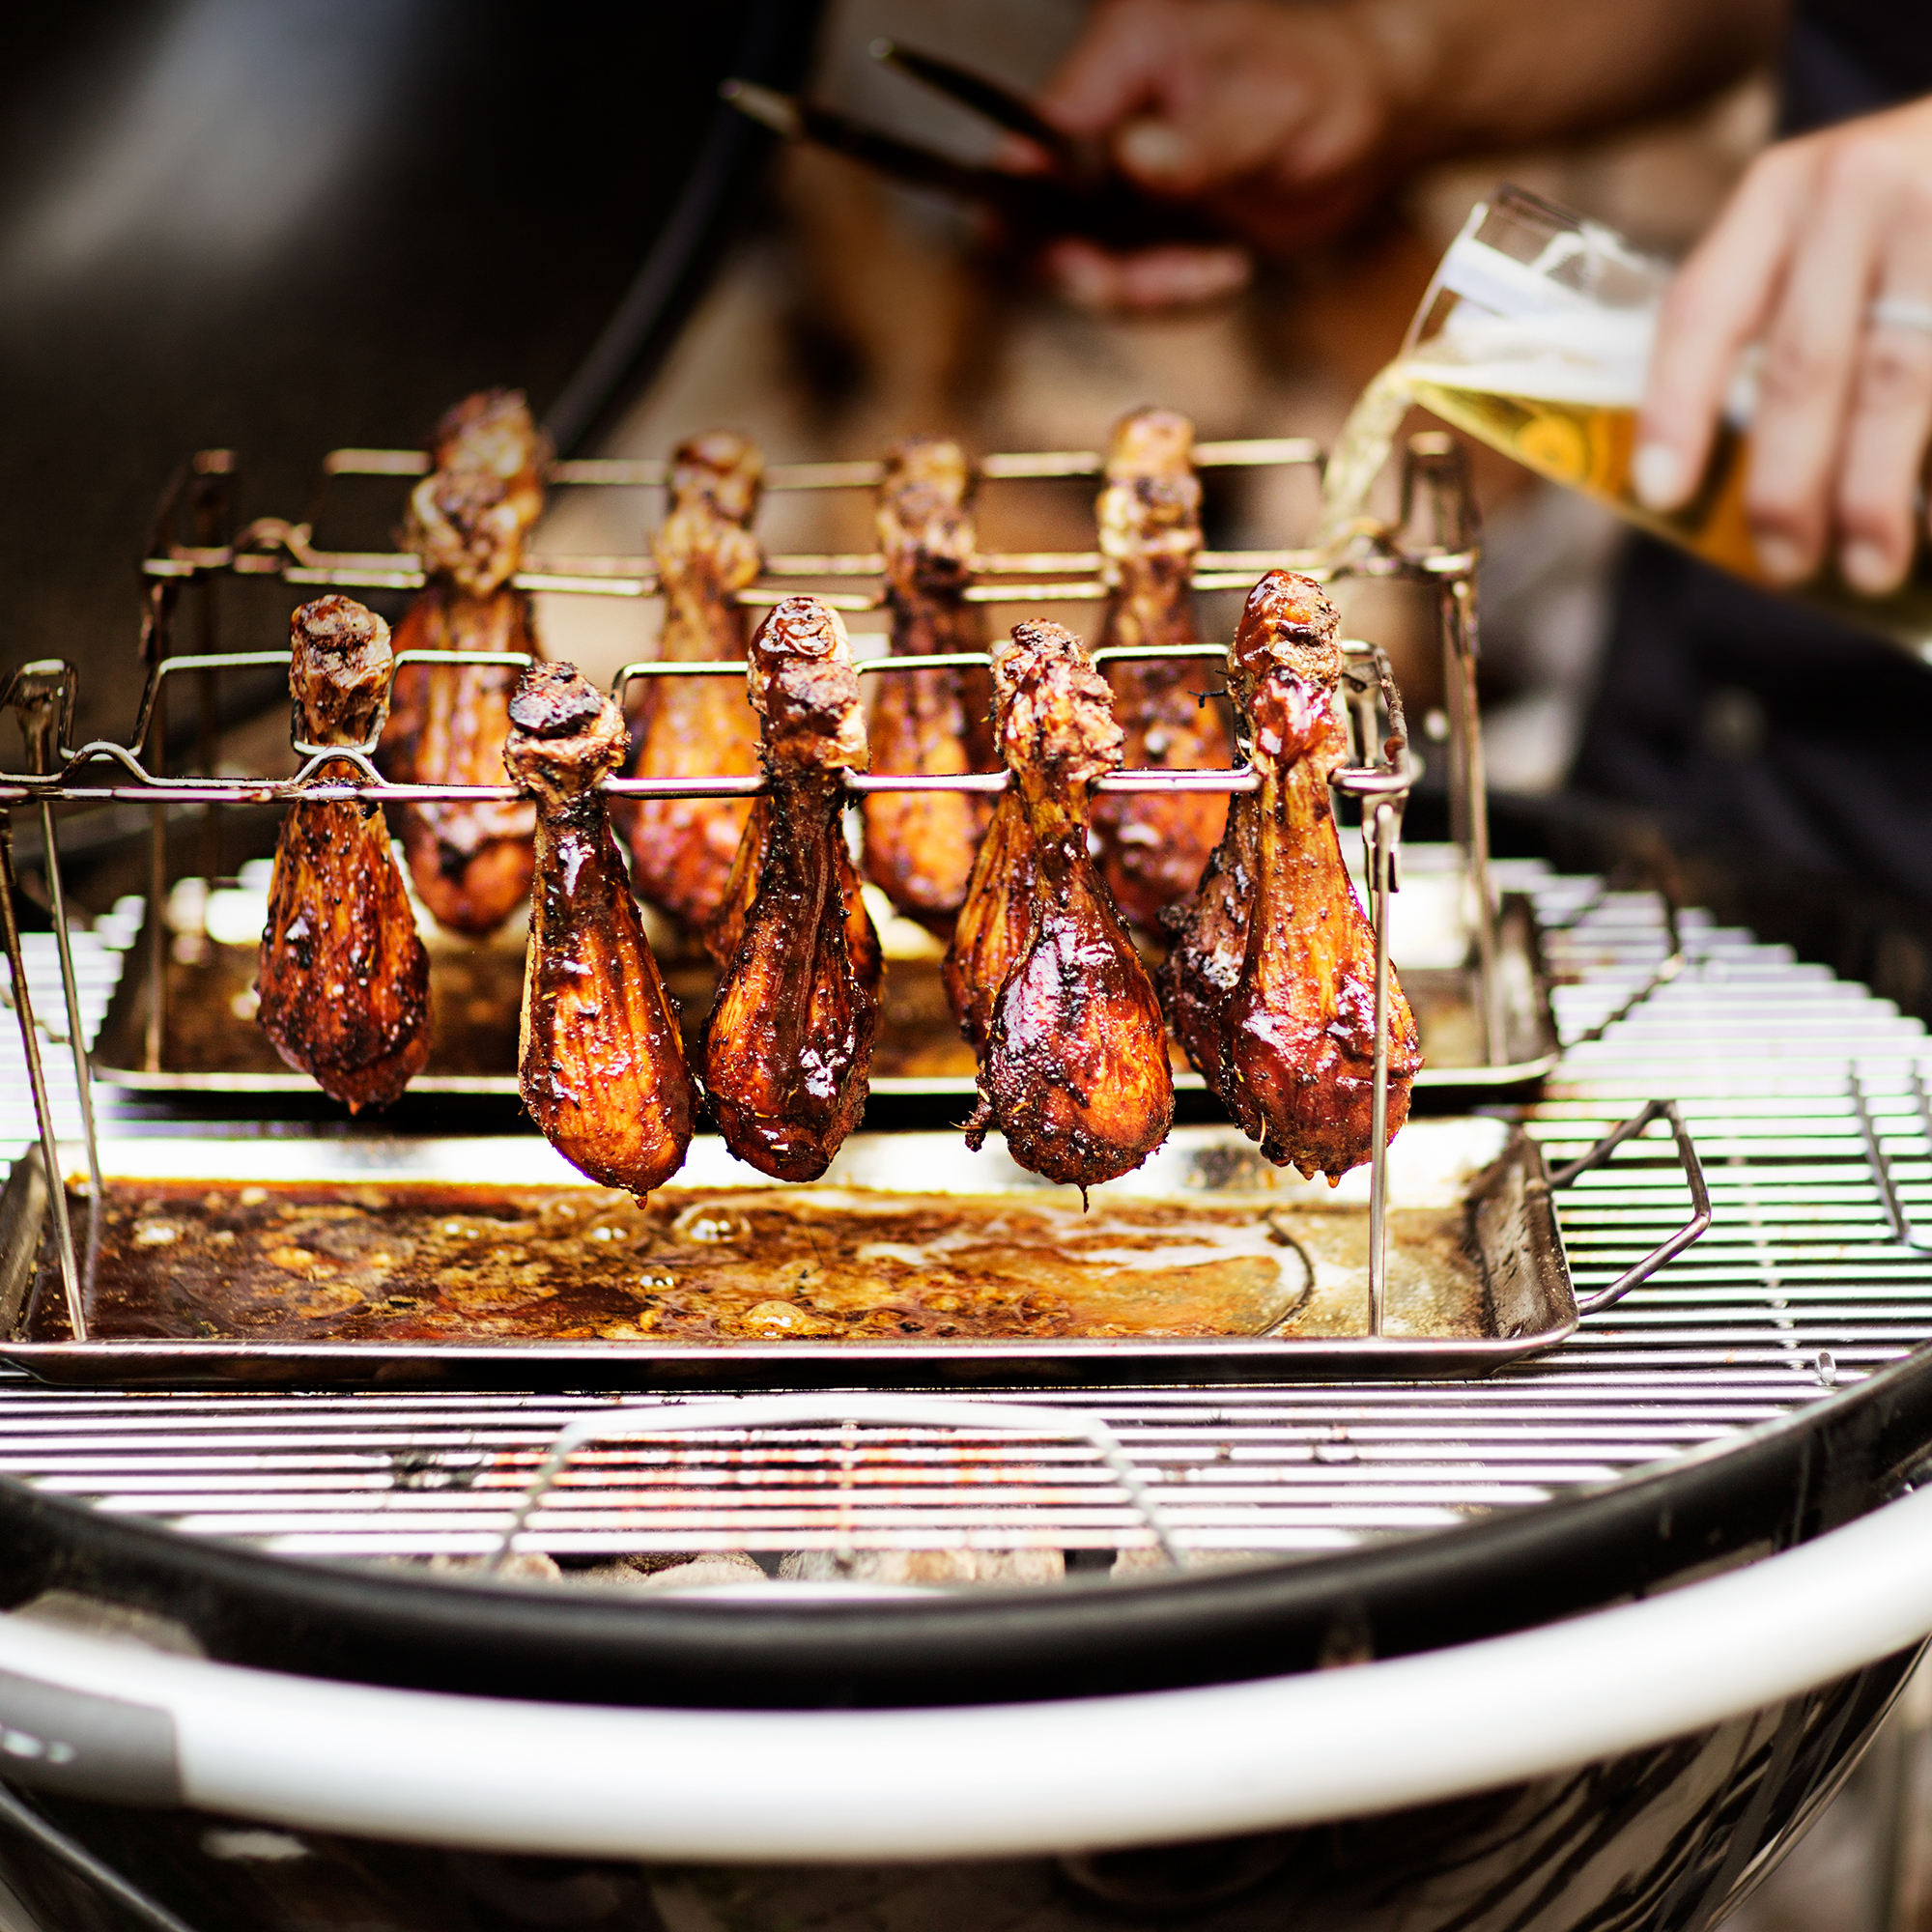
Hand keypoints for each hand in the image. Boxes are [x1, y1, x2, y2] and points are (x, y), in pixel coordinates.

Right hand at [1030, 0, 1417, 308]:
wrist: (1377, 122)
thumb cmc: (1331, 86)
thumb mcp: (1273, 109)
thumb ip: (1201, 141)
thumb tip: (1133, 159)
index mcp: (1124, 55)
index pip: (1037, 133)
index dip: (1028, 202)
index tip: (1066, 258)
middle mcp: (1108, 116)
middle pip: (1043, 215)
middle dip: (1096, 269)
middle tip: (1167, 284)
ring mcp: (1121, 176)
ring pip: (1087, 261)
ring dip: (1146, 290)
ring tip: (1221, 271)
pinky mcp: (1146, 224)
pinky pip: (1134, 283)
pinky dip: (1177, 296)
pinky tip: (1230, 268)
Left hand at [1635, 94, 1931, 595]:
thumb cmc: (1908, 196)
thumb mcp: (1827, 217)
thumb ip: (1776, 308)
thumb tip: (1715, 468)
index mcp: (1781, 193)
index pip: (1700, 312)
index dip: (1674, 410)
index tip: (1662, 493)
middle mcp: (1857, 190)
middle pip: (1802, 367)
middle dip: (1785, 483)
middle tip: (1782, 559)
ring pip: (1897, 380)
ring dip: (1871, 490)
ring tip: (1865, 566)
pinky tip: (1930, 521)